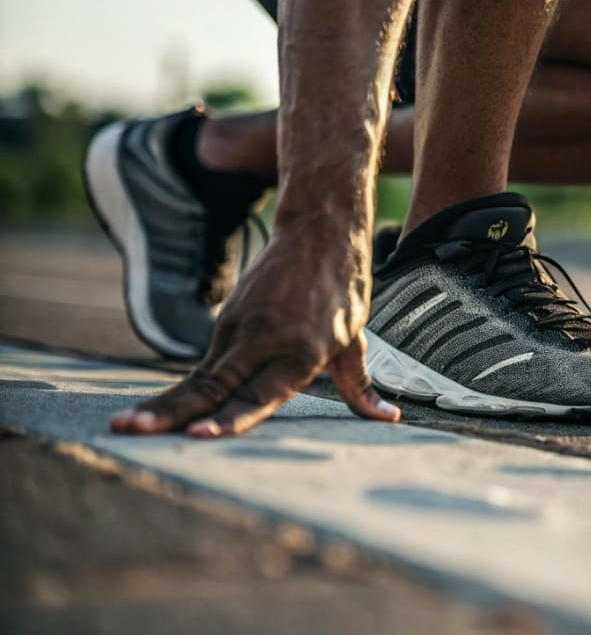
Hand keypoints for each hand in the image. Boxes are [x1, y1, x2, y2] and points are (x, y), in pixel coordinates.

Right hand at [110, 227, 401, 436]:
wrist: (320, 230)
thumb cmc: (343, 290)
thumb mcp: (354, 341)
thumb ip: (360, 387)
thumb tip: (389, 418)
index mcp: (299, 351)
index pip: (257, 394)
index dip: (227, 418)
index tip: (198, 436)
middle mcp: (263, 340)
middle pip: (211, 387)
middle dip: (171, 413)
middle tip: (131, 431)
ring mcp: (239, 328)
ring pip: (198, 377)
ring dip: (162, 404)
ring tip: (126, 427)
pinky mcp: (227, 321)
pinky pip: (204, 365)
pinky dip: (179, 391)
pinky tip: (151, 415)